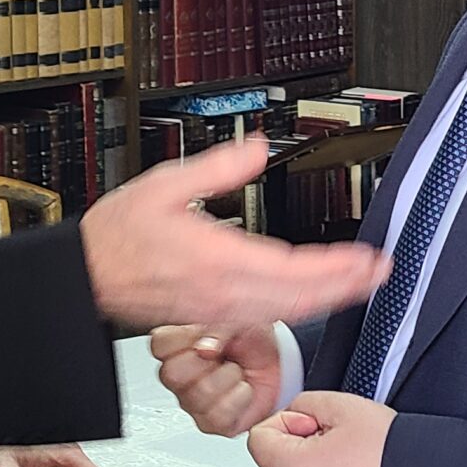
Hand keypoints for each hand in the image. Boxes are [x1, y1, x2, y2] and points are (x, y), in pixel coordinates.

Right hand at [79, 137, 386, 331]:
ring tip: (358, 284)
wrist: (86, 276)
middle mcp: (223, 292)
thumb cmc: (118, 235)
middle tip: (380, 272)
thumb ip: (217, 167)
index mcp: (217, 258)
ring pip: (286, 313)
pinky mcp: (212, 317)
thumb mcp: (164, 185)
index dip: (336, 267)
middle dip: (345, 287)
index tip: (367, 258)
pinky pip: (266, 319)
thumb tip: (258, 148)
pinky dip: (298, 309)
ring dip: (328, 300)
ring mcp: (218, 310)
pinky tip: (312, 298)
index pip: (292, 269)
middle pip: (299, 298)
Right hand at [150, 324, 282, 437]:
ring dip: (229, 378)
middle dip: (207, 362)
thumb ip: (217, 329)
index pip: (159, 344)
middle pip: (172, 374)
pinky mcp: (210, 423)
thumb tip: (203, 349)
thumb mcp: (238, 320)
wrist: (281, 363)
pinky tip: (243, 388)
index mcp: (178, 345)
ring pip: (198, 396)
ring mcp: (192, 402)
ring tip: (238, 371)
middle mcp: (180, 376)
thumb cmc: (255, 340)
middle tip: (224, 355)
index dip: (185, 339)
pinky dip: (240, 398)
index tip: (207, 335)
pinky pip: (217, 416)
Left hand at [247, 389, 391, 466]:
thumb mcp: (342, 405)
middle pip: (272, 462)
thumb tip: (296, 412)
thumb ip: (305, 402)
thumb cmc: (388, 451)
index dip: (283, 421)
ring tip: (345, 454)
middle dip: (294, 443)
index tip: (310, 421)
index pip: (257, 439)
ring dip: (308, 464)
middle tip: (331, 435)